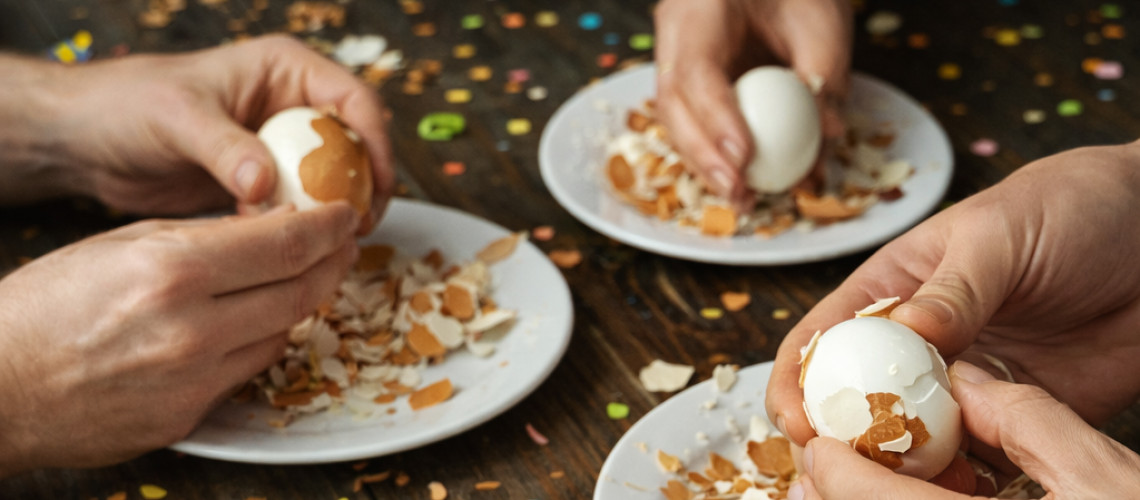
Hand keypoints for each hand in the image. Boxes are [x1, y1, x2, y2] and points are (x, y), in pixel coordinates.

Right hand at [0, 203, 358, 473]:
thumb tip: (271, 225)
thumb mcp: (122, 245)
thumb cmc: (45, 304)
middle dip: (332, 264)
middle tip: (343, 245)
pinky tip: (252, 321)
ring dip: (299, 303)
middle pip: (300, 292)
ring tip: (301, 277)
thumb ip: (203, 237)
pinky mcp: (189, 417)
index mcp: (173, 270)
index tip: (344, 216)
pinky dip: (260, 341)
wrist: (0, 386)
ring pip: (281, 334)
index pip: (286, 244)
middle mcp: (192, 328)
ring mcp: (194, 380)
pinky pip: (247, 372)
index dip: (327, 228)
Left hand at [46, 35, 393, 228]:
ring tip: (331, 247)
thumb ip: (224, 148)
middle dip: (363, 187)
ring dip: (333, 214)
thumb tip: (265, 184)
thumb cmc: (128, 104)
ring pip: (330, 182)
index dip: (376, 143)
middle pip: (355, 147)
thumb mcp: (179, 117)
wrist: (87, 139)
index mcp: (285, 72)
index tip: (377, 186)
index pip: (354, 101)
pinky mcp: (262, 184)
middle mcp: (291, 107)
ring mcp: (279, 148)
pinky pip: (297, 208)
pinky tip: (290, 253)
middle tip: (358, 227)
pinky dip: (299, 230)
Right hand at [654, 0, 851, 205]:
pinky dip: (714, 154)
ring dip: (705, 164)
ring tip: (741, 198)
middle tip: (738, 192)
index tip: (744, 157)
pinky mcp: (687, 80)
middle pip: (672, 102)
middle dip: (703, 156)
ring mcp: (675, 55)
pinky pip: (691, 122)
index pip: (696, 69)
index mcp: (702, 8)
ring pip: (674, 119)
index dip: (716, 118)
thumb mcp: (823, 20)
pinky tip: (740, 181)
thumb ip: (826, 74)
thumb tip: (828, 134)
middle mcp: (677, 32)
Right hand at [766, 143, 1139, 481]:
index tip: (800, 422)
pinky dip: (964, 483)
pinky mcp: (1018, 417)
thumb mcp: (1000, 234)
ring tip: (902, 490)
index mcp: (894, 290)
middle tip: (843, 472)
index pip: (824, 339)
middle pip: (857, 401)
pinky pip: (981, 460)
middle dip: (839, 440)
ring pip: (912, 441)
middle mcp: (920, 345)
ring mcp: (968, 384)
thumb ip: (954, 288)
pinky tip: (964, 490)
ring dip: (900, 469)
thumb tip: (906, 334)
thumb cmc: (1070, 209)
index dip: (797, 381)